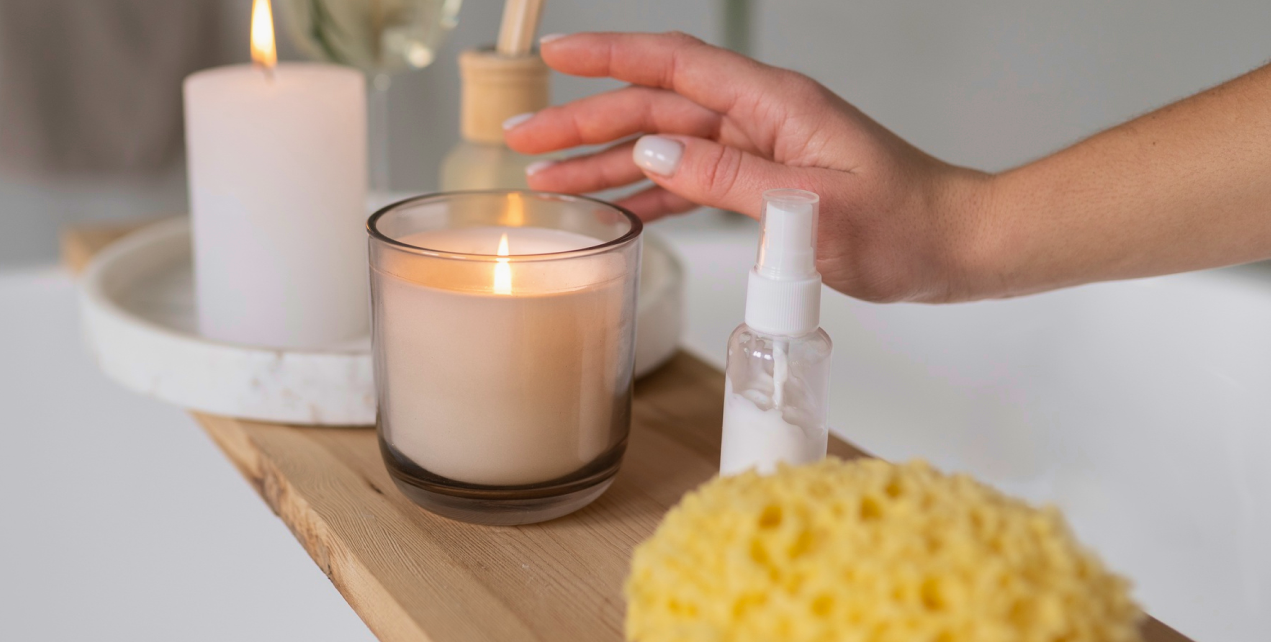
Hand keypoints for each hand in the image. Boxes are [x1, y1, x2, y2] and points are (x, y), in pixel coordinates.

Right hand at [504, 32, 993, 302]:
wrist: (953, 247)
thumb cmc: (903, 224)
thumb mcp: (811, 206)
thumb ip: (727, 179)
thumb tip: (652, 153)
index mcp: (773, 104)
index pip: (674, 65)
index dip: (610, 55)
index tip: (555, 56)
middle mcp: (759, 120)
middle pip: (654, 107)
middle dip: (584, 120)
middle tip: (522, 138)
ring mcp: (759, 153)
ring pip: (664, 148)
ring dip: (605, 162)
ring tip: (547, 178)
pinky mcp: (763, 188)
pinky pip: (690, 185)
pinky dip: (648, 197)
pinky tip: (612, 212)